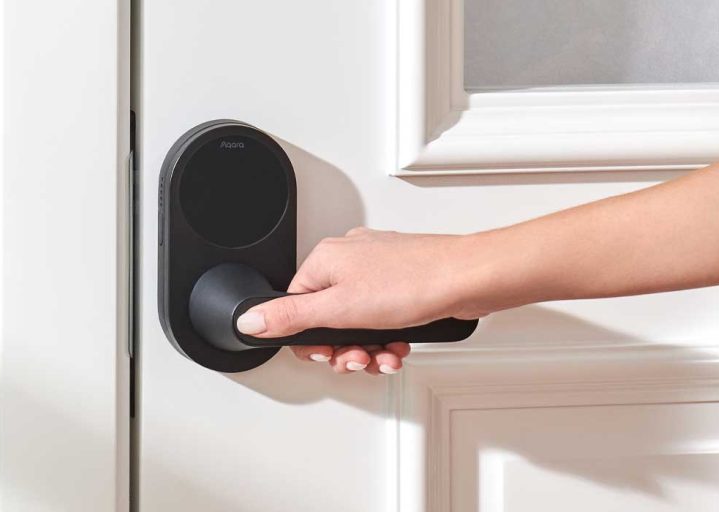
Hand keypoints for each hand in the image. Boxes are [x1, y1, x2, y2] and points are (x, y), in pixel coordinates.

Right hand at [235, 228, 482, 374]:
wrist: (468, 279)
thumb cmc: (413, 282)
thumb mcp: (340, 309)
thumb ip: (292, 317)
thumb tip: (250, 319)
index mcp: (326, 259)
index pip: (296, 307)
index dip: (312, 341)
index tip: (329, 354)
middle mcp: (350, 259)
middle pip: (328, 318)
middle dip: (344, 348)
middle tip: (359, 358)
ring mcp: (378, 270)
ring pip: (357, 321)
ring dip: (369, 347)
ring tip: (385, 355)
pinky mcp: (402, 283)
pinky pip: (382, 317)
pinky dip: (388, 336)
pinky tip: (399, 344)